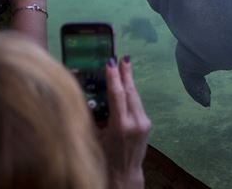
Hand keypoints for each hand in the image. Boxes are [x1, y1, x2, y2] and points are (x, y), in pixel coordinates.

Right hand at [99, 56, 150, 188]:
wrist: (124, 174)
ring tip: (125, 65)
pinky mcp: (147, 124)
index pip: (117, 96)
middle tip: (123, 57)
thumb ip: (91, 117)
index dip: (114, 78)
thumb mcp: (93, 137)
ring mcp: (144, 123)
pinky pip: (137, 104)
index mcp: (120, 126)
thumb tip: (85, 95)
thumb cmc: (104, 158)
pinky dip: (131, 93)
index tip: (111, 63)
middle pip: (130, 92)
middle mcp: (135, 123)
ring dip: (129, 81)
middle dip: (126, 73)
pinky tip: (126, 85)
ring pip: (135, 96)